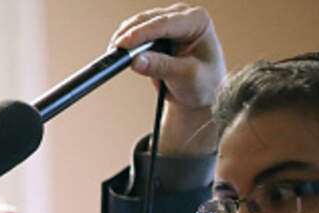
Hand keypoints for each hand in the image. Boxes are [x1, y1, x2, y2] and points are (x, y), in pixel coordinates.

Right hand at [110, 4, 225, 154]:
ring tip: (116, 57)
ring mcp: (169, 22)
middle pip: (148, 20)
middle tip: (114, 53)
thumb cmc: (204, 82)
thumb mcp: (186, 77)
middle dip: (130, 35)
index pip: (164, 24)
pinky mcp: (157, 32)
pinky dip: (127, 42)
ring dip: (125, 38)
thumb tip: (136, 61)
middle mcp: (183, 16)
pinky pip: (136, 31)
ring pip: (139, 23)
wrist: (202, 91)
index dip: (141, 33)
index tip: (122, 45)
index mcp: (197, 21)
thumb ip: (162, 67)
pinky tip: (121, 54)